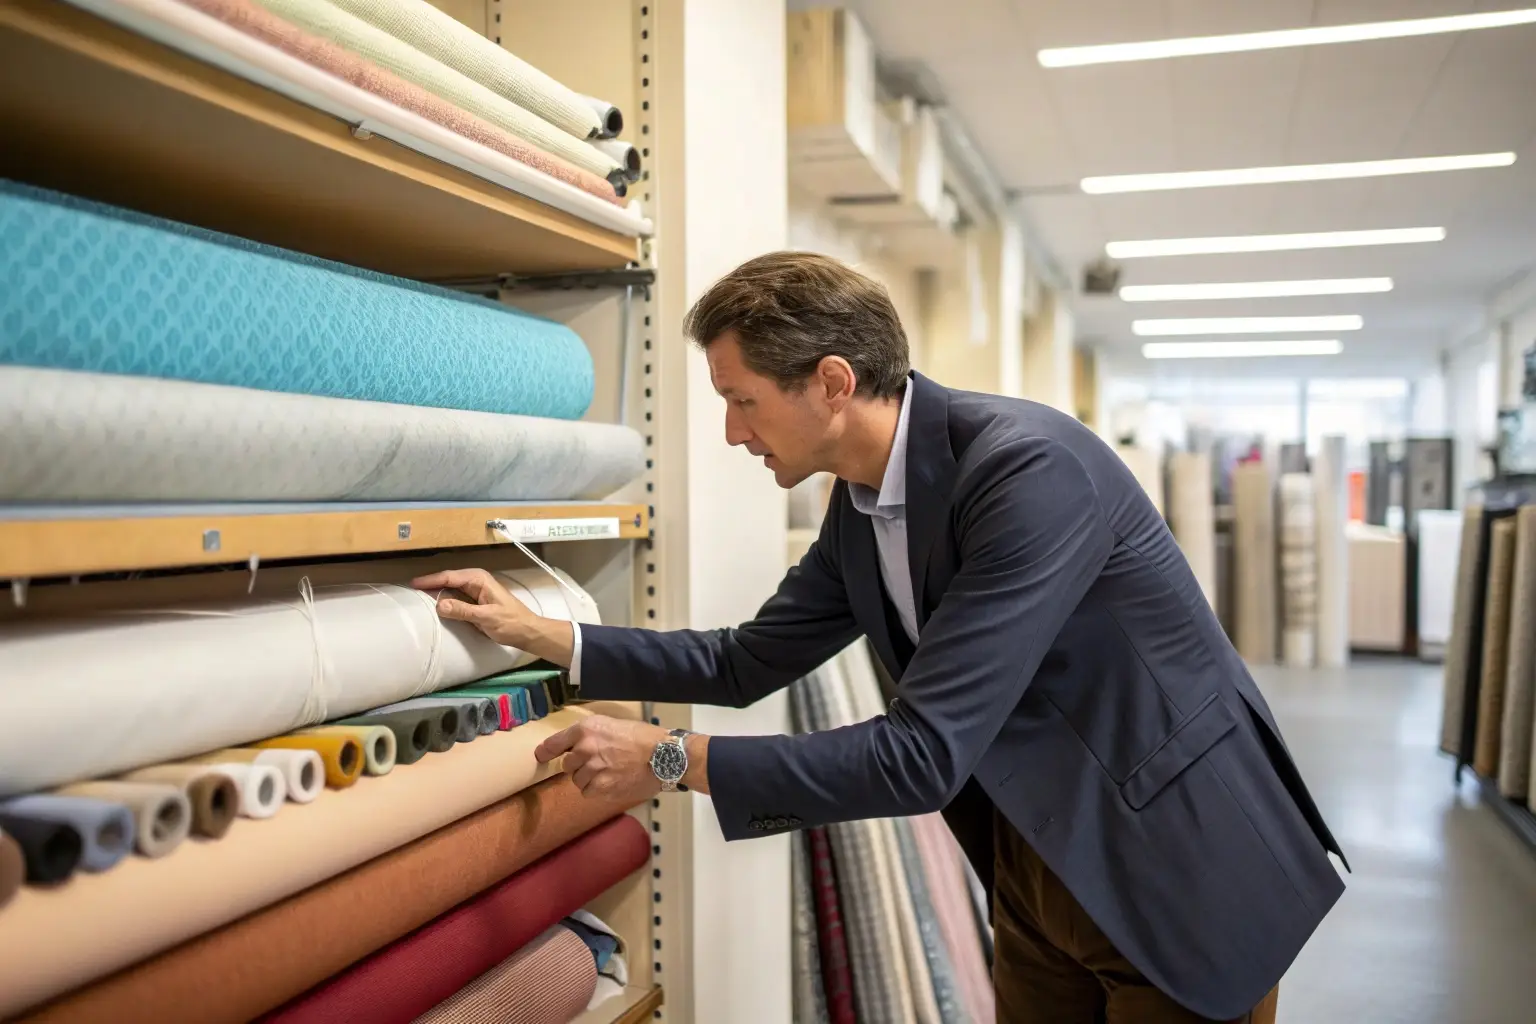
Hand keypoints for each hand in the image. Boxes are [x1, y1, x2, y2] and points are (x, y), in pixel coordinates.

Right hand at [411, 569, 574, 665]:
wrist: (527, 631)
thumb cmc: (511, 623)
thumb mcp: (486, 617)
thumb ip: (463, 611)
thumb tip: (439, 605)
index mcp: (479, 579)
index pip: (449, 577)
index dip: (430, 580)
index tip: (413, 584)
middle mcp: (476, 582)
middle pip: (448, 580)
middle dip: (431, 584)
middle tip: (411, 590)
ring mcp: (475, 592)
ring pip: (451, 589)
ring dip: (436, 592)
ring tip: (418, 596)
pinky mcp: (475, 603)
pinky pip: (456, 599)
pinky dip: (445, 601)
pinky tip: (434, 606)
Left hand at [536, 715, 669, 803]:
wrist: (664, 756)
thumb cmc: (643, 737)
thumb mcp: (613, 725)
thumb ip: (591, 735)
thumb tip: (573, 746)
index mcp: (586, 730)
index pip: (554, 744)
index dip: (546, 751)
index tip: (541, 755)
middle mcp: (584, 749)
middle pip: (567, 765)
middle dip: (579, 765)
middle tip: (600, 762)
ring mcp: (592, 770)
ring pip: (578, 780)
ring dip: (589, 779)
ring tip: (611, 772)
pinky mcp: (601, 788)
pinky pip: (588, 792)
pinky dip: (598, 790)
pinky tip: (613, 782)